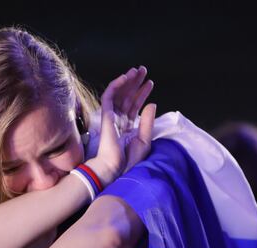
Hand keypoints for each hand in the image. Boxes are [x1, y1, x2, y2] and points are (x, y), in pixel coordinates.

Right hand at [85, 66, 155, 185]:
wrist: (114, 167)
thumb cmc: (127, 160)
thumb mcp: (144, 141)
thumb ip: (148, 122)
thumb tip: (152, 103)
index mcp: (127, 128)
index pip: (134, 107)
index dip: (141, 94)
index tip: (150, 84)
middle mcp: (119, 121)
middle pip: (127, 97)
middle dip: (135, 84)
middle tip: (143, 70)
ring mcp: (111, 117)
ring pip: (119, 94)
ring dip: (127, 81)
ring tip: (137, 70)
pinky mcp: (105, 115)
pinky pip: (109, 96)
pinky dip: (116, 85)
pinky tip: (126, 77)